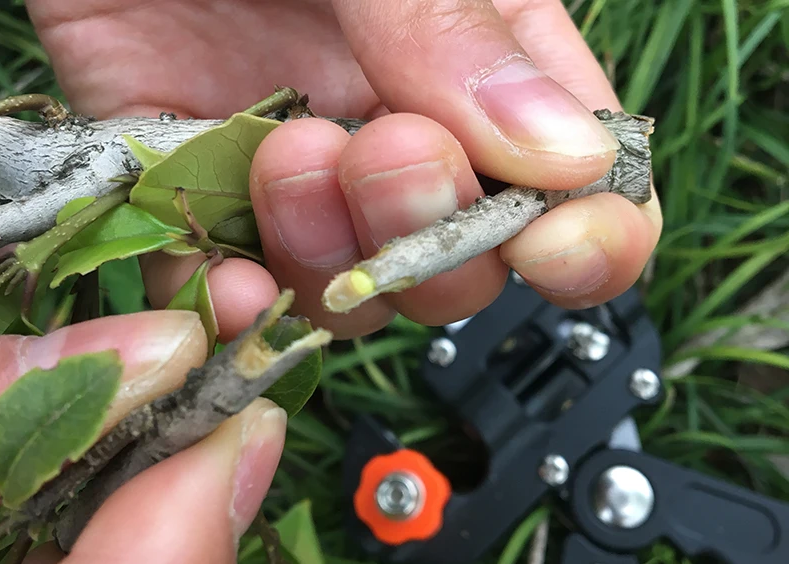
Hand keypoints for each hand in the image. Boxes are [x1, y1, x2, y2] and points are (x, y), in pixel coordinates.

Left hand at [26, 0, 661, 340]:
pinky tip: (227, 278)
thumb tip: (569, 161)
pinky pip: (235, 294)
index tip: (550, 244)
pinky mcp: (198, 195)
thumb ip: (461, 31)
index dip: (589, 244)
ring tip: (286, 151)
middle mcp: (401, 137)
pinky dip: (235, 307)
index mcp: (482, 66)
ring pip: (352, 294)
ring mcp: (301, 179)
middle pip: (461, 270)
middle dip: (430, 236)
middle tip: (384, 144)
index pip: (581, 192)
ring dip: (329, 253)